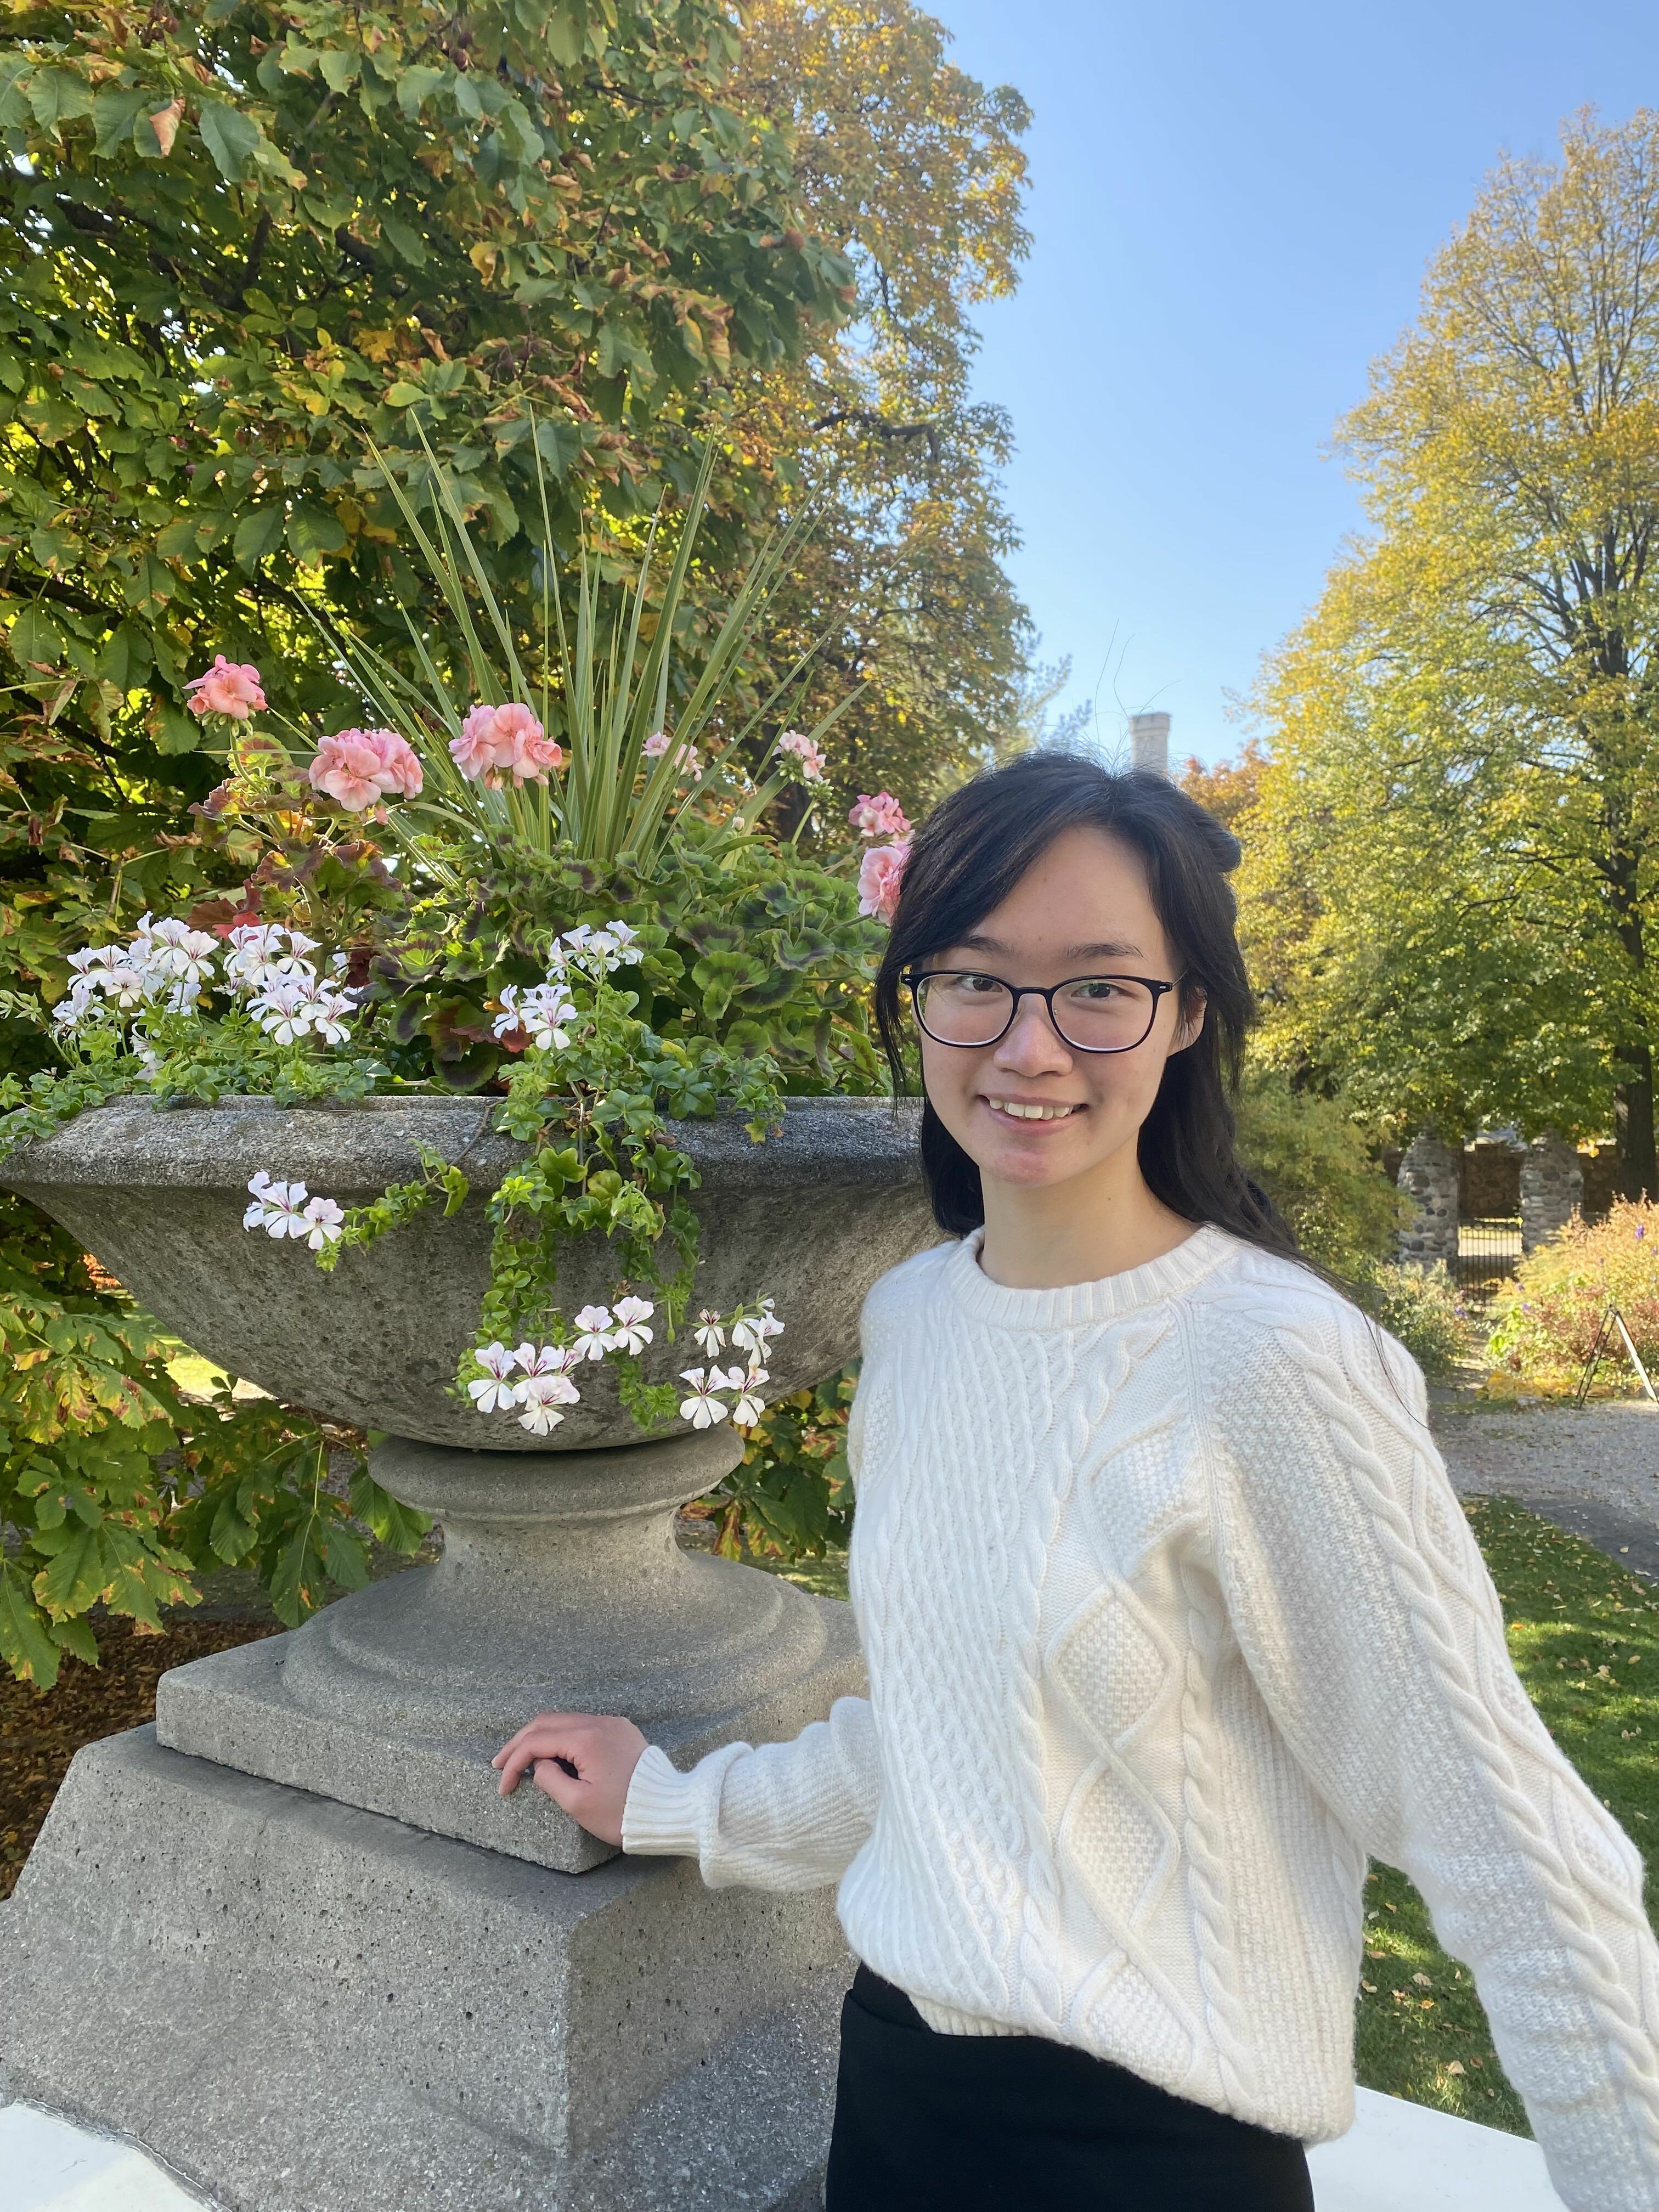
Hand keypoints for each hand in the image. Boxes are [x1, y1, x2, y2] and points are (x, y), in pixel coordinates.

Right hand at [492, 1711, 648, 1845]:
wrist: (669, 1810)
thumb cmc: (623, 1812)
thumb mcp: (579, 1804)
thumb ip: (550, 1780)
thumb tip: (539, 1764)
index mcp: (587, 1738)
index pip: (537, 1741)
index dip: (514, 1762)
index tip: (504, 1787)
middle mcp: (599, 1722)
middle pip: (547, 1722)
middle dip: (520, 1743)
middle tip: (501, 1765)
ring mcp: (612, 1723)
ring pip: (565, 1721)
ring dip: (540, 1739)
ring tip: (522, 1761)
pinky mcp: (621, 1730)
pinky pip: (583, 1726)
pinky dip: (562, 1738)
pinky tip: (552, 1755)